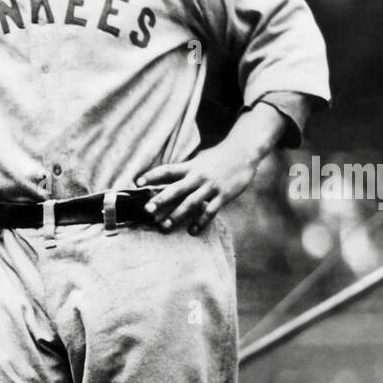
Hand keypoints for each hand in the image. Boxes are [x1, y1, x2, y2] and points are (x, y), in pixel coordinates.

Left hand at [137, 139, 260, 234]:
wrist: (245, 152)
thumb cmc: (219, 156)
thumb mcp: (200, 158)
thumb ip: (186, 168)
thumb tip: (167, 177)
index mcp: (191, 166)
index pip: (167, 170)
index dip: (152, 175)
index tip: (137, 181)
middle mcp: (199, 176)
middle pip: (176, 189)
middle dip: (161, 200)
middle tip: (147, 210)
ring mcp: (211, 186)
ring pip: (191, 203)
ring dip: (176, 216)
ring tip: (164, 226)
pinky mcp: (223, 195)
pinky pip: (210, 211)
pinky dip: (201, 222)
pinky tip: (192, 231)